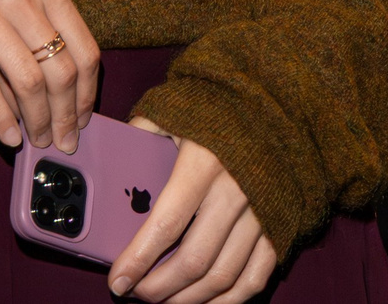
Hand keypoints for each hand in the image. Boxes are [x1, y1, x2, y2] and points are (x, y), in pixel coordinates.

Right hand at [0, 0, 99, 151]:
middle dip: (64, 115)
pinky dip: (0, 117)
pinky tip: (10, 136)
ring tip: (39, 139)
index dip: (87, 94)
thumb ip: (52, 37)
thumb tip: (70, 104)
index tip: (84, 120)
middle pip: (58, 71)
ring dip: (37, 120)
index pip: (83, 51)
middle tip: (64, 140)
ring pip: (27, 81)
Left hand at [108, 121, 277, 302]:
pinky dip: (228, 300)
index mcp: (203, 162)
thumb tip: (107, 165)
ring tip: (162, 300)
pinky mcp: (280, 225)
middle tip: (136, 293)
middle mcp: (236, 191)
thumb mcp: (172, 108)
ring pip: (223, 276)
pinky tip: (203, 301)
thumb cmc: (215, 106)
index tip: (118, 280)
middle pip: (194, 260)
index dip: (139, 259)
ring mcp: (262, 212)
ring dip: (189, 298)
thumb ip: (138, 134)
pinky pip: (255, 277)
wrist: (275, 102)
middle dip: (159, 287)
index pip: (166, 225)